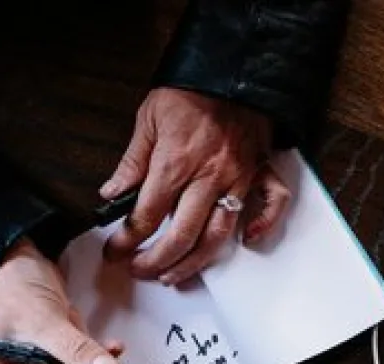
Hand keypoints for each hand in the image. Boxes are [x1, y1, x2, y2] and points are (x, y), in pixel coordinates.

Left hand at [101, 88, 292, 284]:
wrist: (229, 69)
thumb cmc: (189, 92)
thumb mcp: (148, 120)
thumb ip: (132, 162)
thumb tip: (112, 194)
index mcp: (174, 164)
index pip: (145, 216)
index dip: (126, 241)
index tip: (115, 252)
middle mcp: (207, 178)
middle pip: (181, 236)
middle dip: (156, 261)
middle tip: (141, 271)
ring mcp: (236, 180)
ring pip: (218, 236)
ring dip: (196, 262)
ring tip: (176, 275)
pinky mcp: (258, 173)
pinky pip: (270, 205)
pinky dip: (263, 226)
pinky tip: (248, 242)